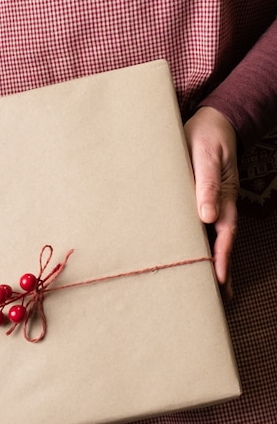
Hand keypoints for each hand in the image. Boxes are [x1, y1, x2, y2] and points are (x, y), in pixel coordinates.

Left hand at [184, 106, 238, 300]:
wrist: (212, 123)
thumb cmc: (206, 137)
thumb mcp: (206, 156)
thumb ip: (206, 184)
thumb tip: (207, 216)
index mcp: (225, 198)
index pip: (224, 234)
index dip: (221, 257)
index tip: (219, 279)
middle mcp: (222, 206)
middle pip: (223, 244)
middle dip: (222, 271)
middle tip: (221, 300)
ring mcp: (215, 206)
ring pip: (215, 241)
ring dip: (214, 265)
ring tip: (215, 292)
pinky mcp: (204, 204)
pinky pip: (205, 231)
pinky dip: (204, 248)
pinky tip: (198, 261)